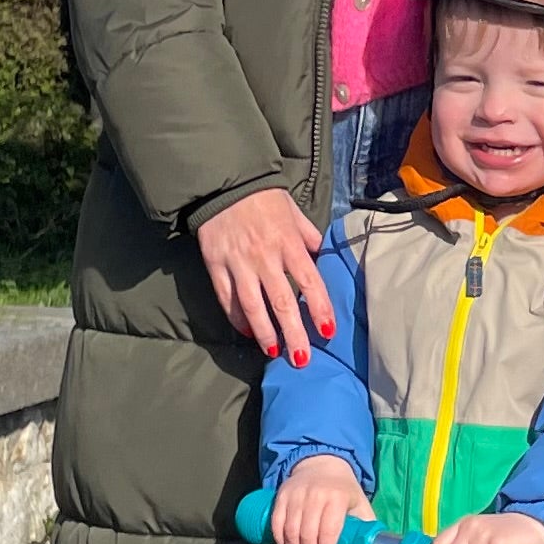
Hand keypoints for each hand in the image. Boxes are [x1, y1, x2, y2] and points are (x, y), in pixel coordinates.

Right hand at [197, 186, 336, 359]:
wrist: (224, 184)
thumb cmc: (264, 198)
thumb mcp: (294, 213)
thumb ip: (309, 238)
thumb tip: (325, 258)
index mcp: (288, 243)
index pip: (310, 282)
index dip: (320, 308)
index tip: (328, 331)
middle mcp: (264, 257)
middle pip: (282, 302)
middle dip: (294, 334)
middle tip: (302, 359)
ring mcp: (238, 263)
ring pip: (252, 307)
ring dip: (265, 333)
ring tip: (275, 352)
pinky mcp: (215, 265)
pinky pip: (226, 298)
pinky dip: (236, 318)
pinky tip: (247, 332)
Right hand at [267, 453, 370, 543]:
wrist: (322, 464)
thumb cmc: (343, 490)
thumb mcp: (360, 503)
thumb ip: (366, 524)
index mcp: (338, 497)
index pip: (328, 532)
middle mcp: (316, 495)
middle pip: (308, 535)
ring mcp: (296, 495)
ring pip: (291, 532)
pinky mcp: (282, 496)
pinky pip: (276, 524)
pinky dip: (281, 540)